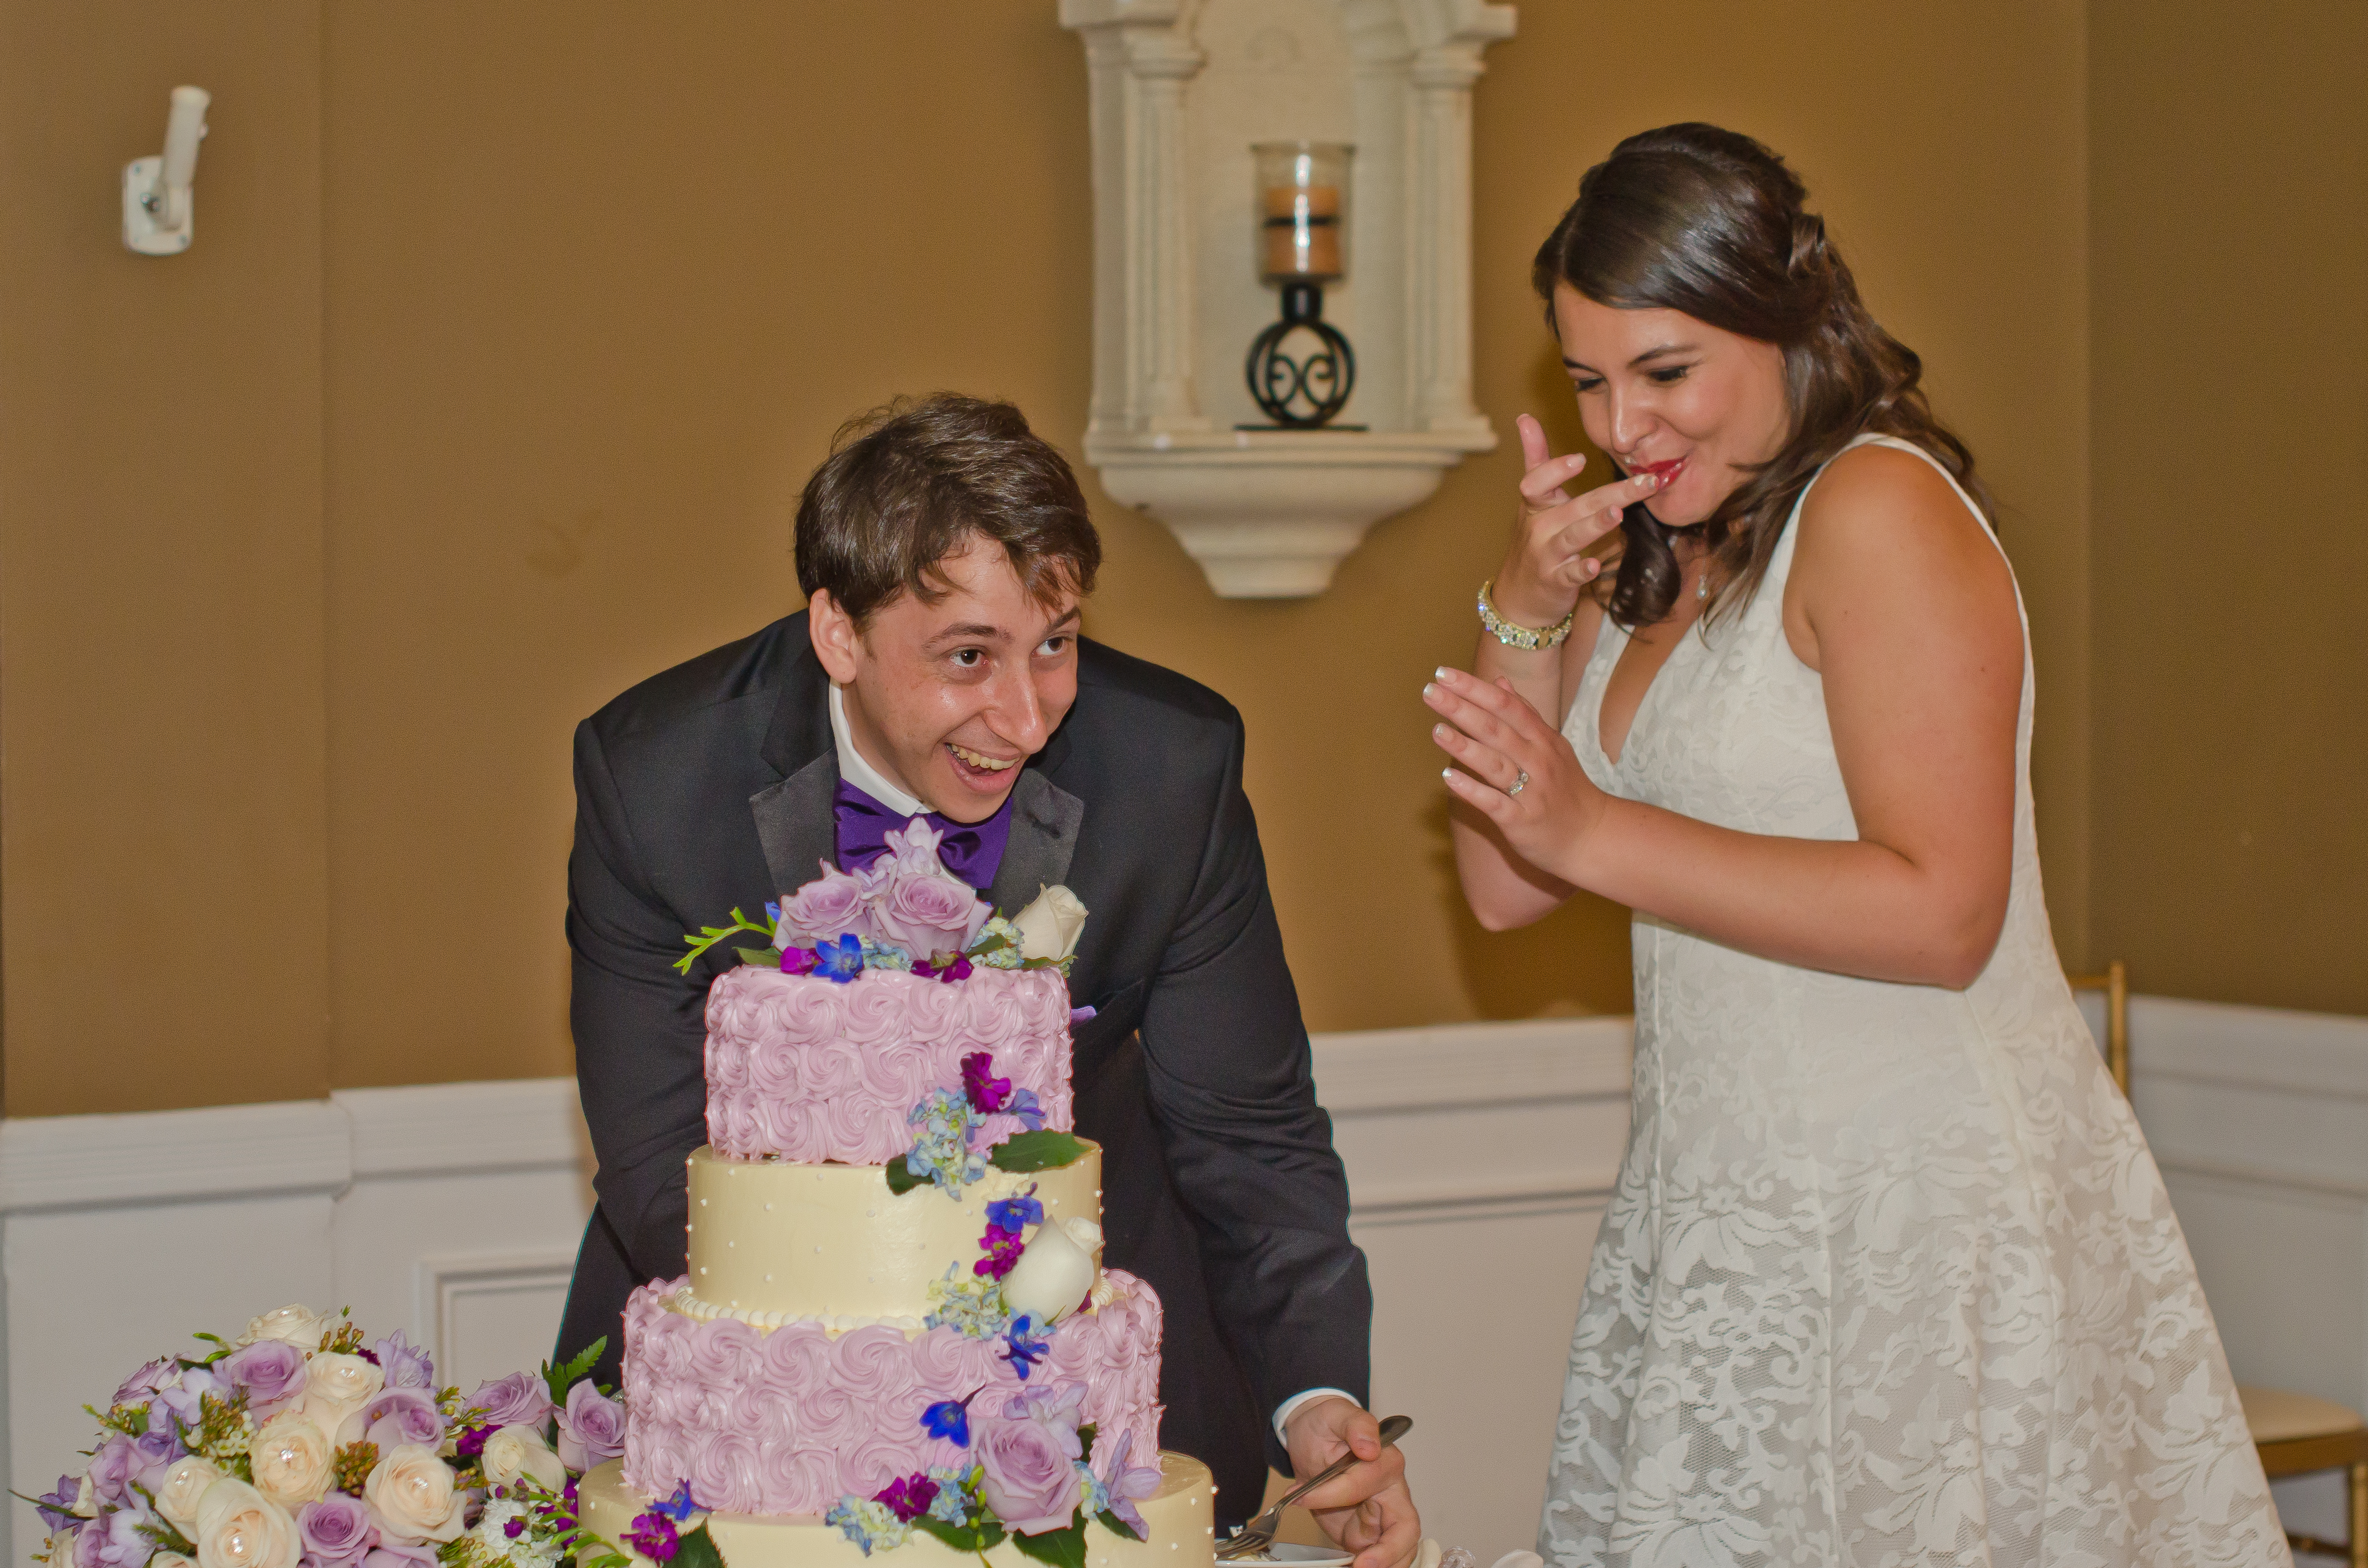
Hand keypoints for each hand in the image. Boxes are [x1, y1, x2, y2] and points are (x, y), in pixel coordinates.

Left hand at [1282, 1398, 1419, 1567]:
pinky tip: (1350, 1567)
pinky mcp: (1366, 1533)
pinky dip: (1370, 1565)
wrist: (1313, 1440)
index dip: (1335, 1493)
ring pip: (1399, 1548)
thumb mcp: (1334, 1414)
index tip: (1302, 1497)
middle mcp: (1391, 1493)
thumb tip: (1369, 1446)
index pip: (1366, 1484)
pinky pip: (1376, 1556)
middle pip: (1405, 1528)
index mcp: (1386, 1462)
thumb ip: (1356, 1424)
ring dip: (1385, 1563)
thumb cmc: (1327, 1427)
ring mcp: (1381, 1517)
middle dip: (1389, 1552)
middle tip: (1363, 1564)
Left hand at [1425, 666, 1606, 882]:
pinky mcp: (1522, 820)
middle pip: (1497, 729)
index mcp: (1542, 739)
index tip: (1444, 674)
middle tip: (1430, 691)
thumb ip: (1524, 713)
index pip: (1506, 705)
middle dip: (1462, 708)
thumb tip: (1499, 682)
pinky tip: (1448, 778)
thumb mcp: (1551, 744)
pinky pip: (1494, 803)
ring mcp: (1531, 791)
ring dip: (1464, 746)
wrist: (1592, 836)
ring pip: (1495, 764)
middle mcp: (1537, 760)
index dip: (1475, 689)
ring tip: (1436, 730)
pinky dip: (1472, 790)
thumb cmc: (1565, 788)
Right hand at [1490, 413, 1658, 625]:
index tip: (1580, 458)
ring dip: (1595, 525)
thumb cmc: (1534, 540)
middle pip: (1576, 506)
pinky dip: (1581, 570)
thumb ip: (1536, 459)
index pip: (1537, 483)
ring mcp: (1547, 556)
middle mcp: (1540, 528)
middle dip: (1613, 493)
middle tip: (1647, 481)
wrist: (1519, 596)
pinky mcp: (1555, 582)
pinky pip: (1569, 575)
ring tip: (1617, 514)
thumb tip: (1525, 417)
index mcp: (1536, 506)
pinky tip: (1595, 565)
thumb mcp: (1532, 501)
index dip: (1556, 471)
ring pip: (1572, 537)